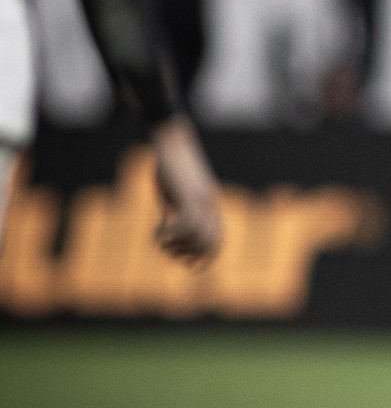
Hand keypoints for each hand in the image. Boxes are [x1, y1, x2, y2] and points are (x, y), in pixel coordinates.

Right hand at [149, 114, 221, 262]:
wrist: (171, 140)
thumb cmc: (170, 166)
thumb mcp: (174, 193)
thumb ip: (176, 210)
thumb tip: (169, 227)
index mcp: (209, 206)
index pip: (218, 240)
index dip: (208, 258)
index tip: (191, 267)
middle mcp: (209, 205)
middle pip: (211, 243)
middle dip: (189, 255)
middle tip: (168, 250)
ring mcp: (201, 201)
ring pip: (199, 238)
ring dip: (176, 247)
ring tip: (161, 242)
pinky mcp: (188, 195)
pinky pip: (186, 226)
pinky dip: (168, 235)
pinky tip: (155, 232)